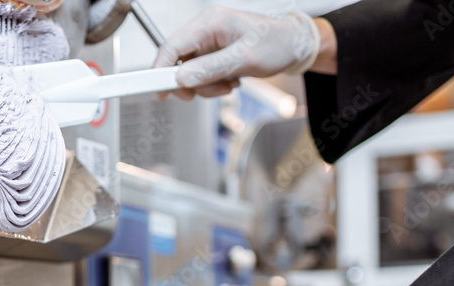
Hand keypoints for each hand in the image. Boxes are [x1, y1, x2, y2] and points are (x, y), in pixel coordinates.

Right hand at [154, 8, 320, 100]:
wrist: (295, 47)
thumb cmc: (277, 43)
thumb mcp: (244, 58)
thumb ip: (210, 68)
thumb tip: (182, 78)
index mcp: (209, 23)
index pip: (172, 46)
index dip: (160, 70)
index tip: (158, 89)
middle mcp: (206, 32)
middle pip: (177, 62)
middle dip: (188, 83)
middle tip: (198, 94)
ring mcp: (209, 45)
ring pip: (189, 74)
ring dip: (205, 87)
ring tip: (228, 85)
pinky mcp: (214, 56)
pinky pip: (201, 76)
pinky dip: (212, 85)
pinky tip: (230, 81)